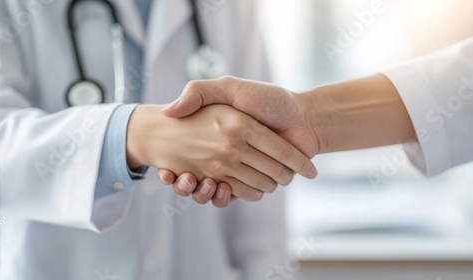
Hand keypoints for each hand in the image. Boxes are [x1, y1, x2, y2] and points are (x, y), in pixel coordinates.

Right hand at [158, 76, 320, 205]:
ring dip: (205, 192)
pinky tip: (219, 188)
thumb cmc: (270, 99)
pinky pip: (236, 196)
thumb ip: (200, 91)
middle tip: (183, 179)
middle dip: (188, 183)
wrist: (305, 118)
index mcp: (218, 134)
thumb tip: (168, 111)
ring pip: (215, 189)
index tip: (167, 171)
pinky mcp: (255, 182)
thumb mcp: (229, 87)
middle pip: (199, 176)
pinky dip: (225, 197)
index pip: (188, 153)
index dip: (173, 167)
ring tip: (198, 182)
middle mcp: (229, 152)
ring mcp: (242, 168)